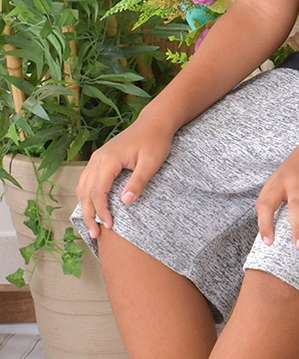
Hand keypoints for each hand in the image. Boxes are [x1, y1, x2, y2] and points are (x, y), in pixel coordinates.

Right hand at [75, 117, 174, 238]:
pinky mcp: (100, 159)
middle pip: (86, 192)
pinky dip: (86, 196)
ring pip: (82, 187)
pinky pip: (86, 180)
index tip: (110, 225)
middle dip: (89, 215)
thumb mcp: (151, 163)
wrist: (154, 123)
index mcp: (108, 160)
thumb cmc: (155, 141)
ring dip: (85, 207)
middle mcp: (98, 159)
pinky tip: (92, 207)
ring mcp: (97, 158)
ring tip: (92, 225)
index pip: (98, 191)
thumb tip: (125, 202)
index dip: (102, 211)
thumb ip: (138, 182)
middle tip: (96, 235)